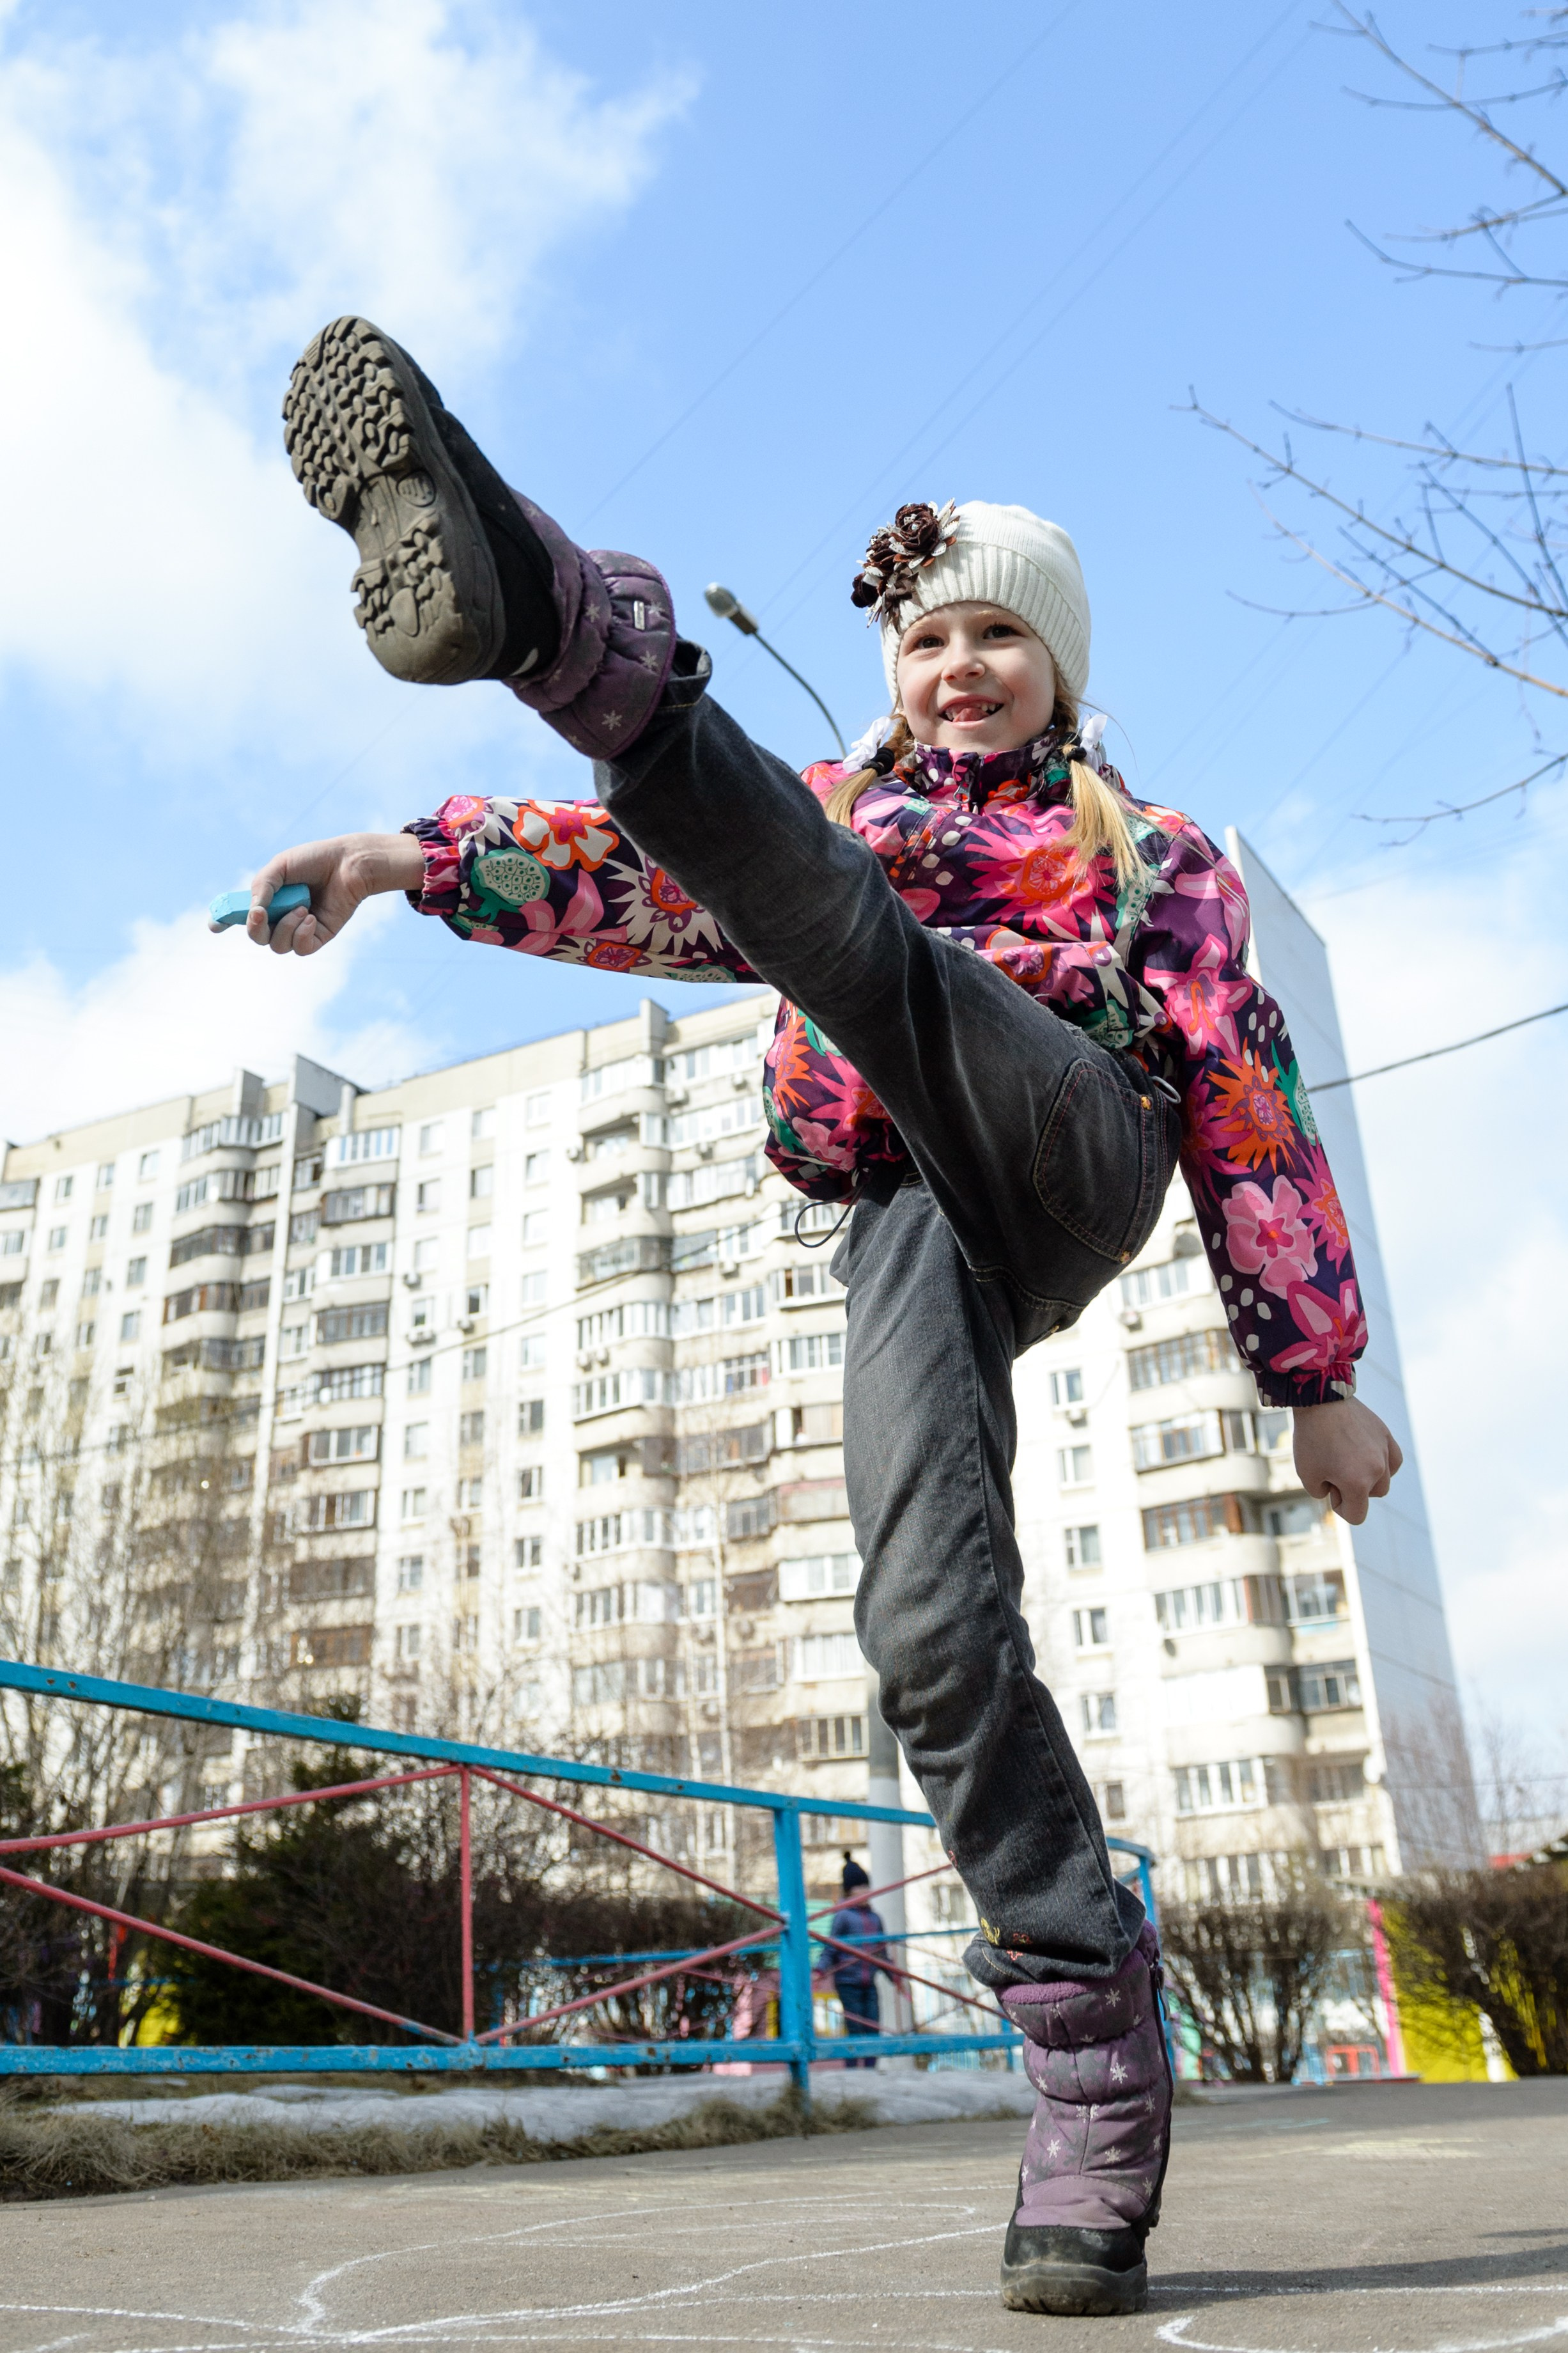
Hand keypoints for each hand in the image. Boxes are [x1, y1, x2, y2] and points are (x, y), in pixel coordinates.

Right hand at [239, 832, 425, 956]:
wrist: (349, 863)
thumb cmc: (315, 860)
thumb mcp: (280, 867)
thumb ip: (262, 887)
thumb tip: (253, 912)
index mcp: (267, 898)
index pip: (240, 915)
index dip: (223, 921)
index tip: (214, 925)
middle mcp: (280, 915)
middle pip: (256, 936)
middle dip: (254, 928)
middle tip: (259, 914)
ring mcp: (298, 928)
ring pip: (276, 945)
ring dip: (285, 926)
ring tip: (303, 907)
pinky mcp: (318, 936)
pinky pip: (300, 948)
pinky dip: (301, 934)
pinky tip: (311, 918)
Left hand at [1292, 1397, 1402, 1524]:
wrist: (1320, 1400)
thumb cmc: (1311, 1439)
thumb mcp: (1307, 1474)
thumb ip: (1323, 1493)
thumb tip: (1338, 1493)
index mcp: (1357, 1483)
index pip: (1356, 1515)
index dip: (1340, 1506)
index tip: (1328, 1487)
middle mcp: (1377, 1470)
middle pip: (1371, 1497)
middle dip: (1353, 1490)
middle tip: (1334, 1470)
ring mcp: (1384, 1452)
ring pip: (1385, 1481)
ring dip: (1369, 1478)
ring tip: (1348, 1461)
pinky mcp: (1387, 1436)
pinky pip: (1394, 1461)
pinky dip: (1383, 1464)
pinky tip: (1367, 1456)